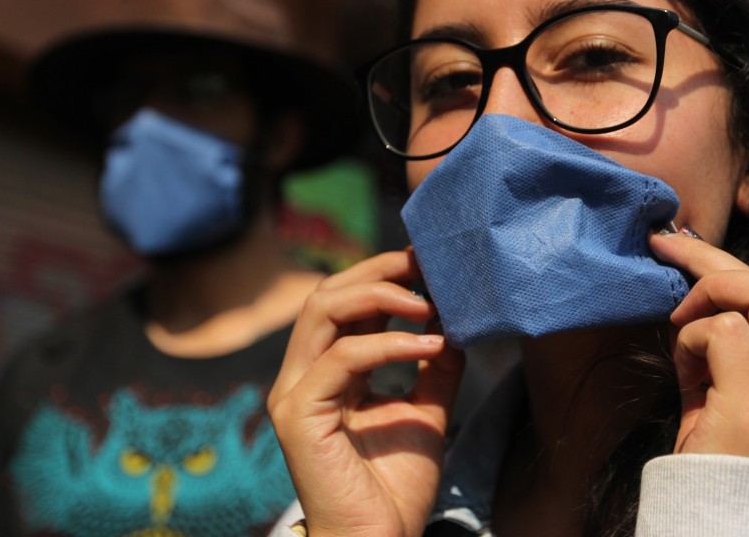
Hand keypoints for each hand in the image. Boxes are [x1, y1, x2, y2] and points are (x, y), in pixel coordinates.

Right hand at [267, 250, 464, 536]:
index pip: (344, 302)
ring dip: (378, 295)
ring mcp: (295, 394)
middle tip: (425, 263)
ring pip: (323, 312)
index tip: (428, 262)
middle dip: (378, 270)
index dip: (383, 274)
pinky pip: (340, 359)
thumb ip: (433, 368)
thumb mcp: (425, 412)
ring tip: (426, 301)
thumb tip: (452, 322)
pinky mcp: (299, 415)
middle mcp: (303, 376)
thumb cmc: (395, 486)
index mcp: (326, 373)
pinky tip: (428, 344)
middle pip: (327, 294)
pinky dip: (387, 344)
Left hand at [648, 231, 748, 471]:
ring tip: (680, 339)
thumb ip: (727, 354)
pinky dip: (691, 337)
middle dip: (714, 260)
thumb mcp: (728, 403)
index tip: (681, 250)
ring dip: (701, 302)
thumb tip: (693, 297)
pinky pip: (722, 332)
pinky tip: (684, 372)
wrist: (722, 529)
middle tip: (668, 254)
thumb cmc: (716, 467)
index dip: (726, 269)